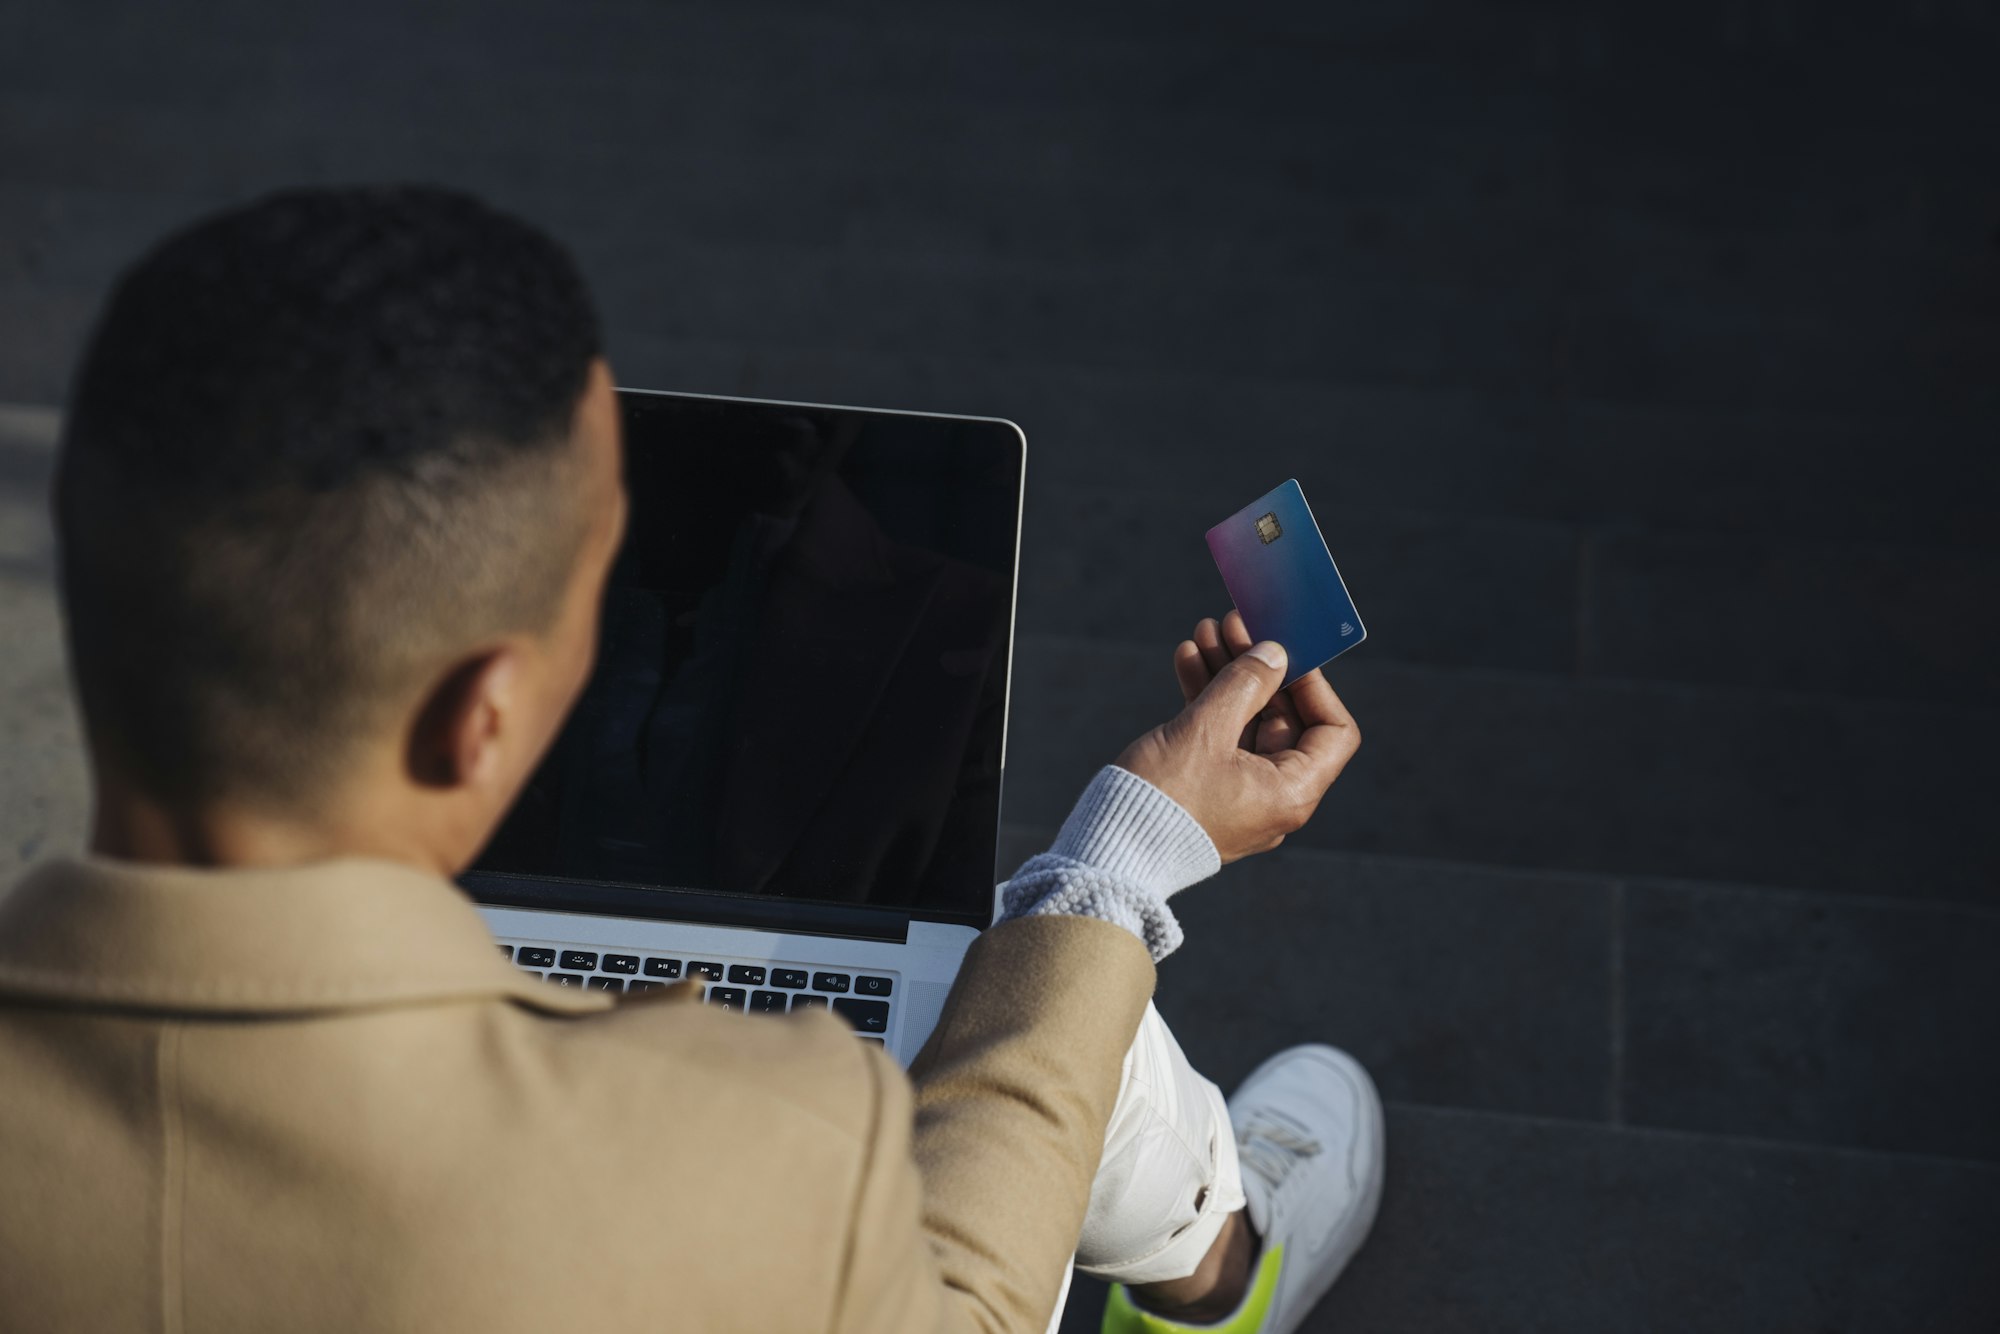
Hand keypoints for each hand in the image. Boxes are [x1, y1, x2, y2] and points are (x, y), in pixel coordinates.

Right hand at [1114, 610, 1360, 863]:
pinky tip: (1187, 661)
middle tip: (1231, 625)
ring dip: (1227, 677)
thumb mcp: (1205, 729)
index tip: (1285, 651)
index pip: (1333, 732)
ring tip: (1202, 634)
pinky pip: (1218, 739)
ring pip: (1244, 723)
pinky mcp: (1208, 791)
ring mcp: (1240, 795)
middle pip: (1282, 719)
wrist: (1108, 848)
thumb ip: (1245, 684)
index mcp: (1291, 792)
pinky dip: (1206, 701)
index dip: (1315, 685)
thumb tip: (1274, 654)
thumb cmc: (1164, 797)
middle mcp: (1274, 797)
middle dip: (1256, 669)